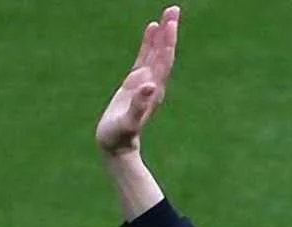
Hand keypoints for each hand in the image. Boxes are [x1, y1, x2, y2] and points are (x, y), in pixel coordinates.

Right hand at [96, 6, 180, 156]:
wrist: (117, 147)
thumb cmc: (120, 137)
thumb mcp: (128, 122)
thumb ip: (139, 105)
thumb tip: (151, 85)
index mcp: (153, 91)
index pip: (164, 61)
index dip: (168, 42)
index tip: (171, 23)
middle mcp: (153, 84)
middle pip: (164, 54)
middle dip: (170, 32)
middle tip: (174, 9)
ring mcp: (146, 83)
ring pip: (156, 53)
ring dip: (162, 35)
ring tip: (167, 14)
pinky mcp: (135, 83)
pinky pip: (144, 58)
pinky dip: (149, 43)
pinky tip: (151, 29)